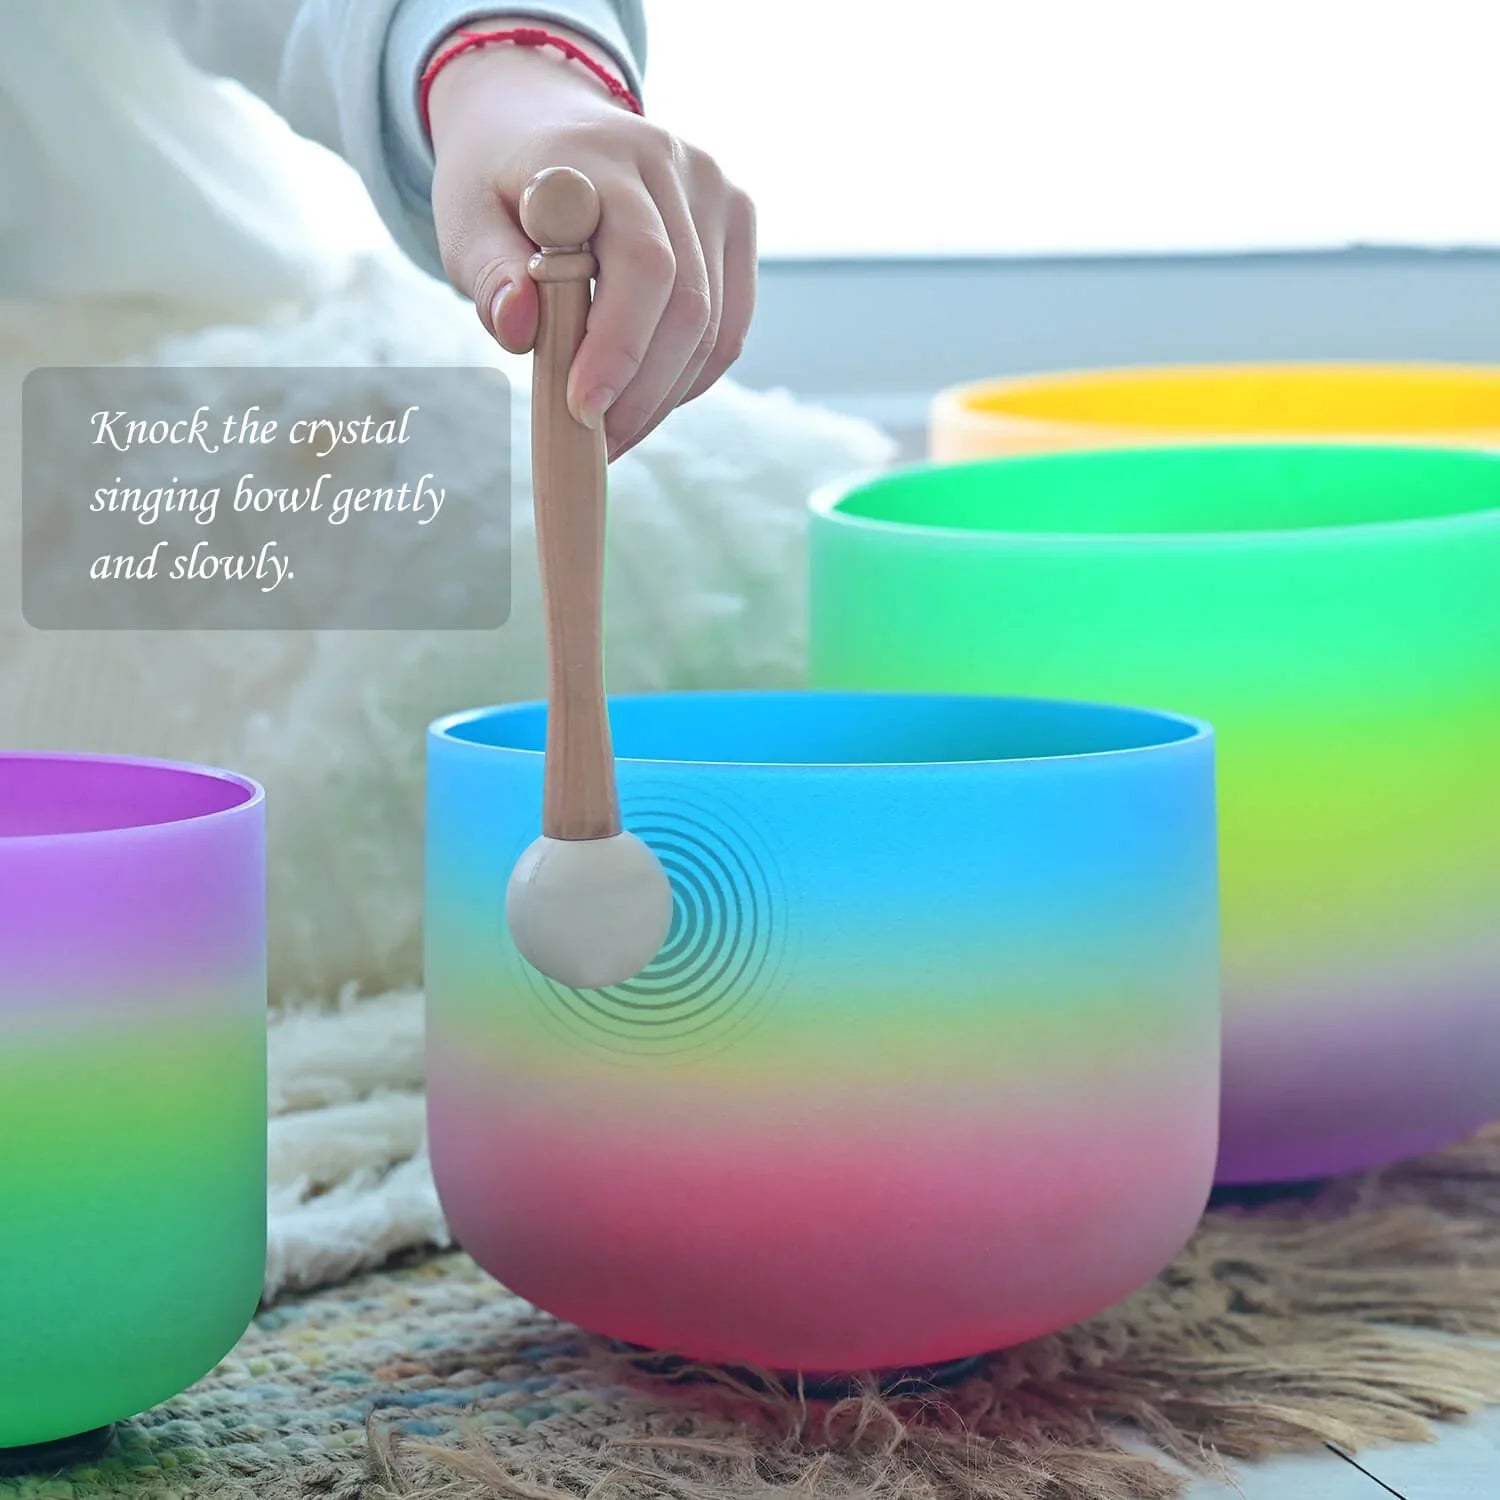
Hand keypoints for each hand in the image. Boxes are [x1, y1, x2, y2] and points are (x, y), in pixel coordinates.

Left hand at [427, 21, 755, 459]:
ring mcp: (716, 190)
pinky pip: (730, 326)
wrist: (539, 117)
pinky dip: (690, 378)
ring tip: (614, 431)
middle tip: (595, 442)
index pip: (643, 263)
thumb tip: (517, 330)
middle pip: (689, 305)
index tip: (581, 411)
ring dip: (666, 397)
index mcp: (604, 154)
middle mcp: (675, 162)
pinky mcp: (737, 218)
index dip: (620, 346)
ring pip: (715, 327)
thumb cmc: (498, 184)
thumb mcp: (465, 219)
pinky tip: (646, 399)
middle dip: (642, 392)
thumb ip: (488, 273)